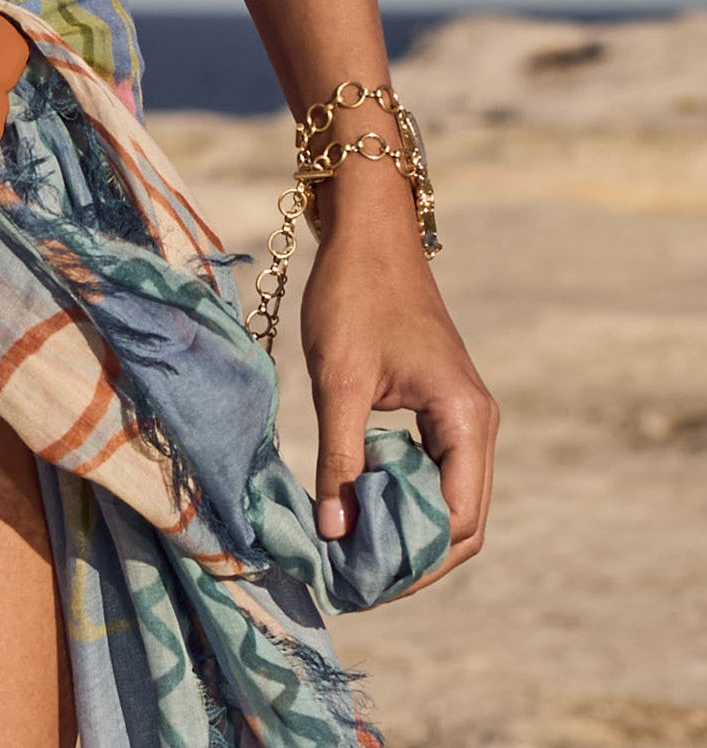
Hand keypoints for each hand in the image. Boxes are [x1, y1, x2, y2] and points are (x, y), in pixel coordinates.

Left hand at [299, 160, 496, 590]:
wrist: (368, 229)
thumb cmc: (354, 294)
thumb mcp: (338, 381)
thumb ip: (339, 459)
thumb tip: (335, 534)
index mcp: (465, 419)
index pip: (455, 521)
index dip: (412, 562)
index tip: (361, 582)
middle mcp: (476, 424)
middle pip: (461, 522)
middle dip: (413, 557)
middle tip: (356, 580)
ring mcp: (462, 416)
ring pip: (448, 499)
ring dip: (407, 529)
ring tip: (354, 553)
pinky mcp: (442, 408)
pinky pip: (433, 472)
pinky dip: (402, 497)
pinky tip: (360, 505)